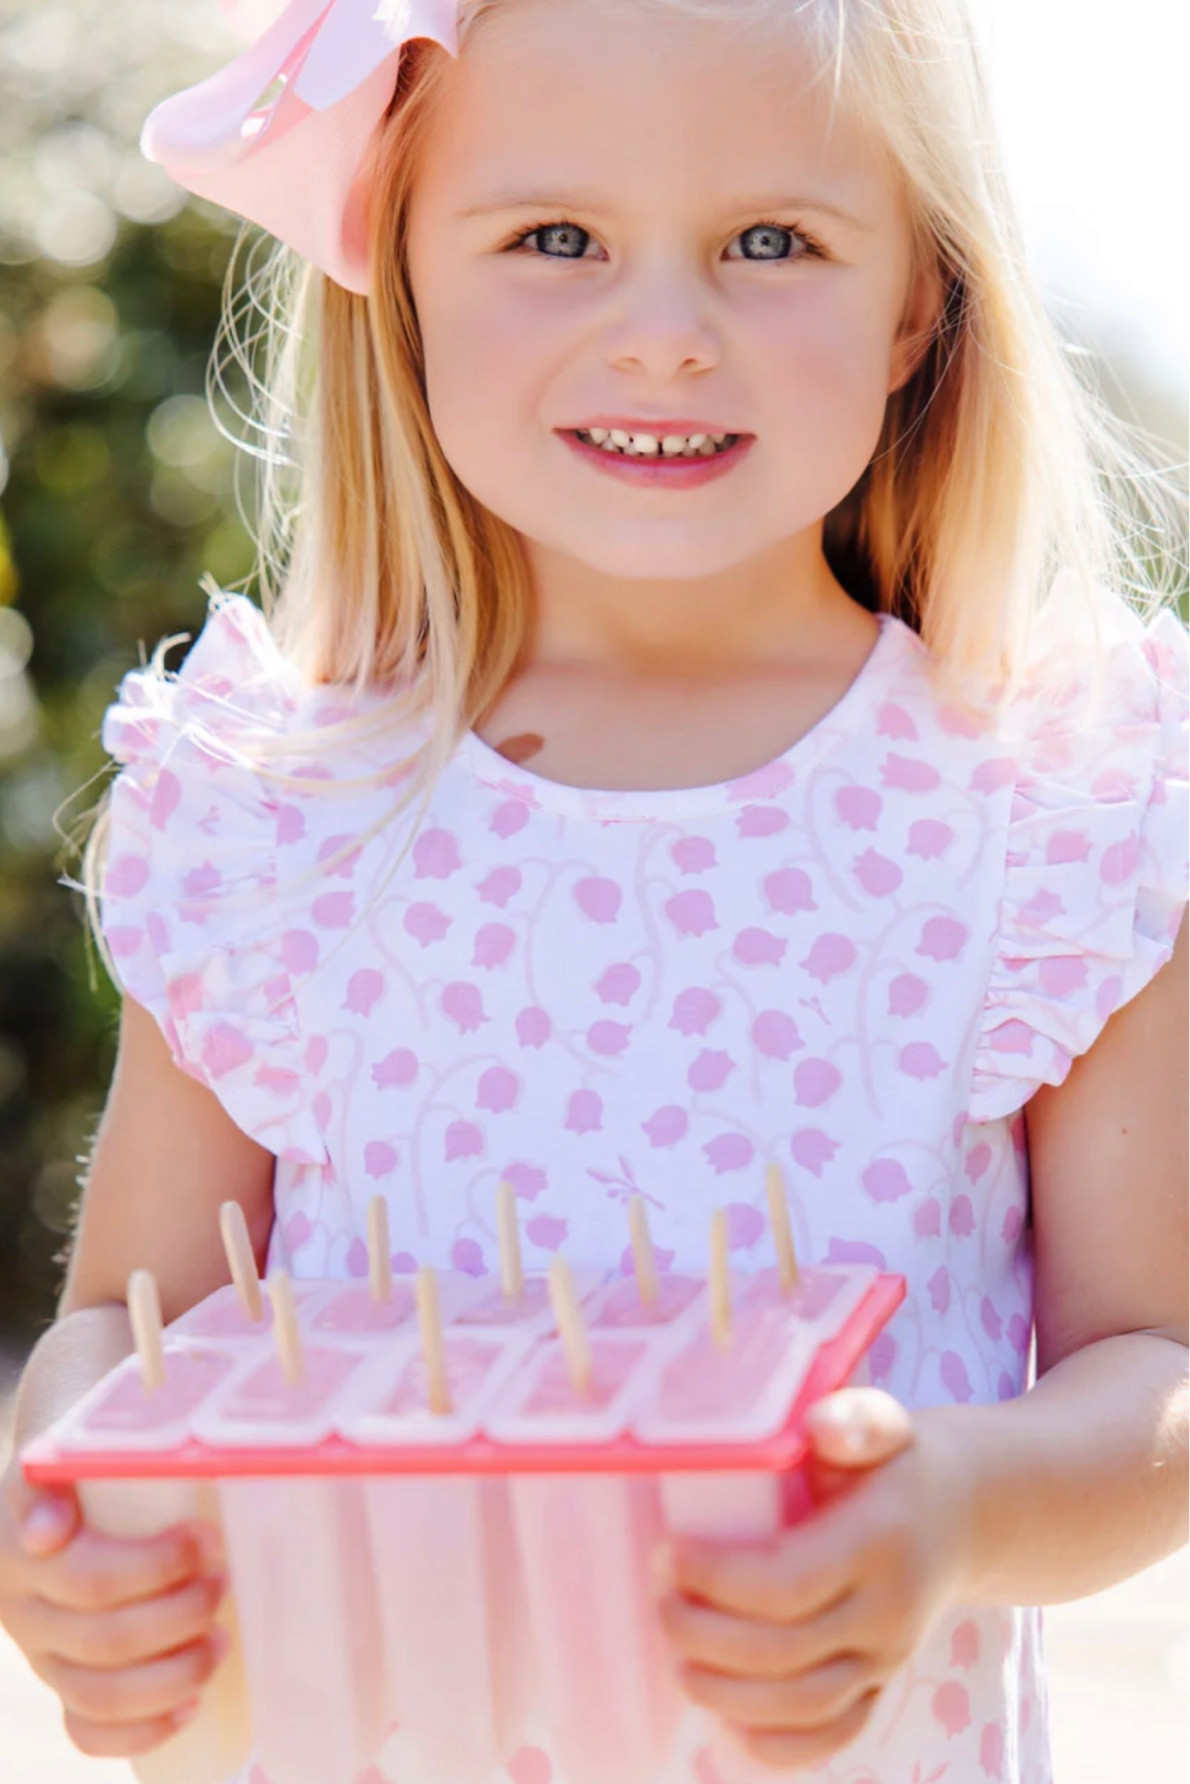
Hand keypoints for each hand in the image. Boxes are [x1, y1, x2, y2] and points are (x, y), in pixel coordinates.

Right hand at [0, 1458, 228, 1759]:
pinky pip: (87, 1731)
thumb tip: (47, 1531)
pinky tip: (190, 1707)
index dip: (156, 1568)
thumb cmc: (81, 1458)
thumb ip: (62, 1470)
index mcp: (23, 1547)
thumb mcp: (70, 1445)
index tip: (207, 1536)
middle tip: (225, 1578)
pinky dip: (141, 1731)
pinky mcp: (63, 1683)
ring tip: (222, 1640)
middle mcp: (24, 1607)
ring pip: (99, 1693)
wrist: (53, 1482)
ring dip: (172, 1675)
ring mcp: (42, 1652)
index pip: (89, 1579)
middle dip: (180, 1614)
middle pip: (105, 1639)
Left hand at [654, 1387, 972, 1773]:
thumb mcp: (884, 1423)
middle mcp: (888, 1612)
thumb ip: (854, 1418)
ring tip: (675, 1653)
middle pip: (784, 1654)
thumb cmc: (898, 1461)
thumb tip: (819, 1426)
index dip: (716, 1579)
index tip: (665, 1553)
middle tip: (658, 1597)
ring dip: (726, 1693)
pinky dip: (776, 1743)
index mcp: (878, 1543)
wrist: (964, 1512)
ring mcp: (888, 1659)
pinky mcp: (881, 1686)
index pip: (787, 1584)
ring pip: (803, 1705)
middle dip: (705, 1635)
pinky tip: (725, 1719)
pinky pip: (833, 1736)